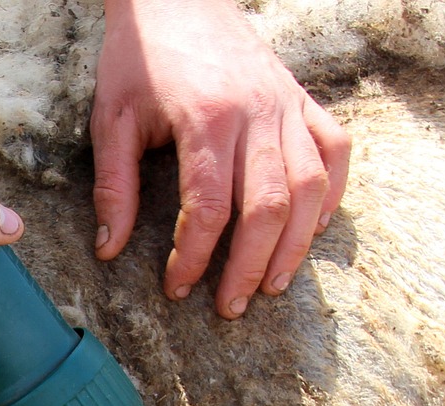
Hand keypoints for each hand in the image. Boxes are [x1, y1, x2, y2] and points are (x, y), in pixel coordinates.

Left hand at [91, 0, 350, 317]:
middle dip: (249, 266)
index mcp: (206, 119)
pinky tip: (311, 230)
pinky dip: (332, 194)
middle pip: (268, 206)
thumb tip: (109, 250)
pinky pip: (335, 150)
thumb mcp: (112, 120)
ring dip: (295, 244)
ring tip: (273, 284)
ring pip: (310, 187)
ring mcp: (286, 105)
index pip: (208, 207)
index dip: (195, 256)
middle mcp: (256, 113)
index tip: (177, 288)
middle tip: (230, 307)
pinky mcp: (302, 98)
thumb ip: (113, 186)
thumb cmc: (140, 58)